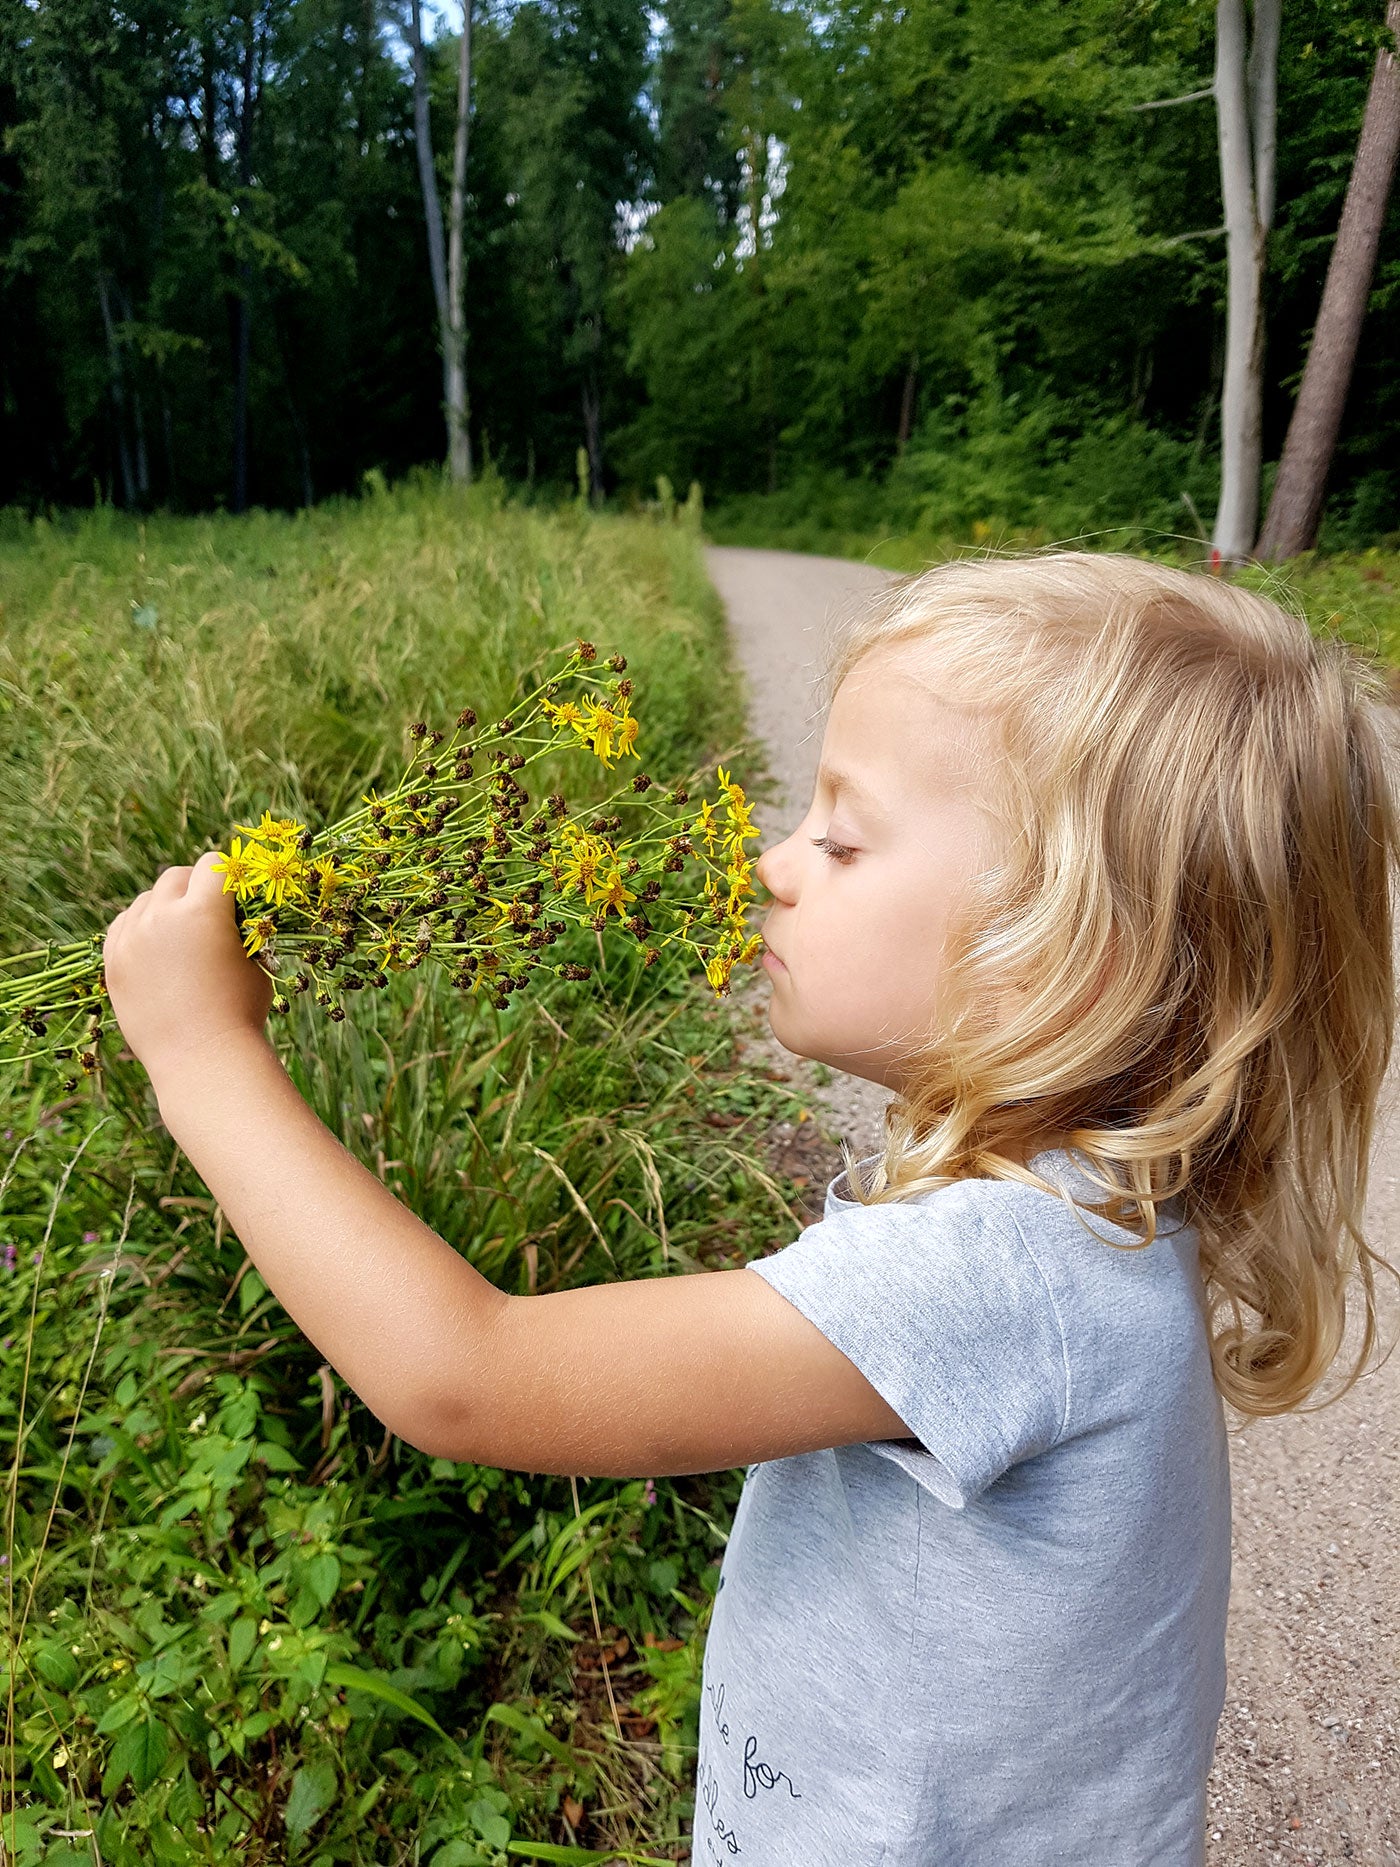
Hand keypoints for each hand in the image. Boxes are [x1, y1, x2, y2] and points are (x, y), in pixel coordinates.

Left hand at [103, 850, 273, 1079]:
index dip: (228, 875)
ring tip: (182, 934)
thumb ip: (238, 927)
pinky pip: (123, 925)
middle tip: (209, 911)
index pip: (213, 864)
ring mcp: (131, 939)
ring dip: (165, 907)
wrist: (201, 1059)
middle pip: (176, 876)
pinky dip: (139, 927)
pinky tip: (155, 945)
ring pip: (146, 899)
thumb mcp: (254, 959)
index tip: (235, 893)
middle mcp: (161, 916)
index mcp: (203, 911)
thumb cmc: (241, 1011)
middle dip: (195, 887)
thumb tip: (232, 908)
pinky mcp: (113, 962)